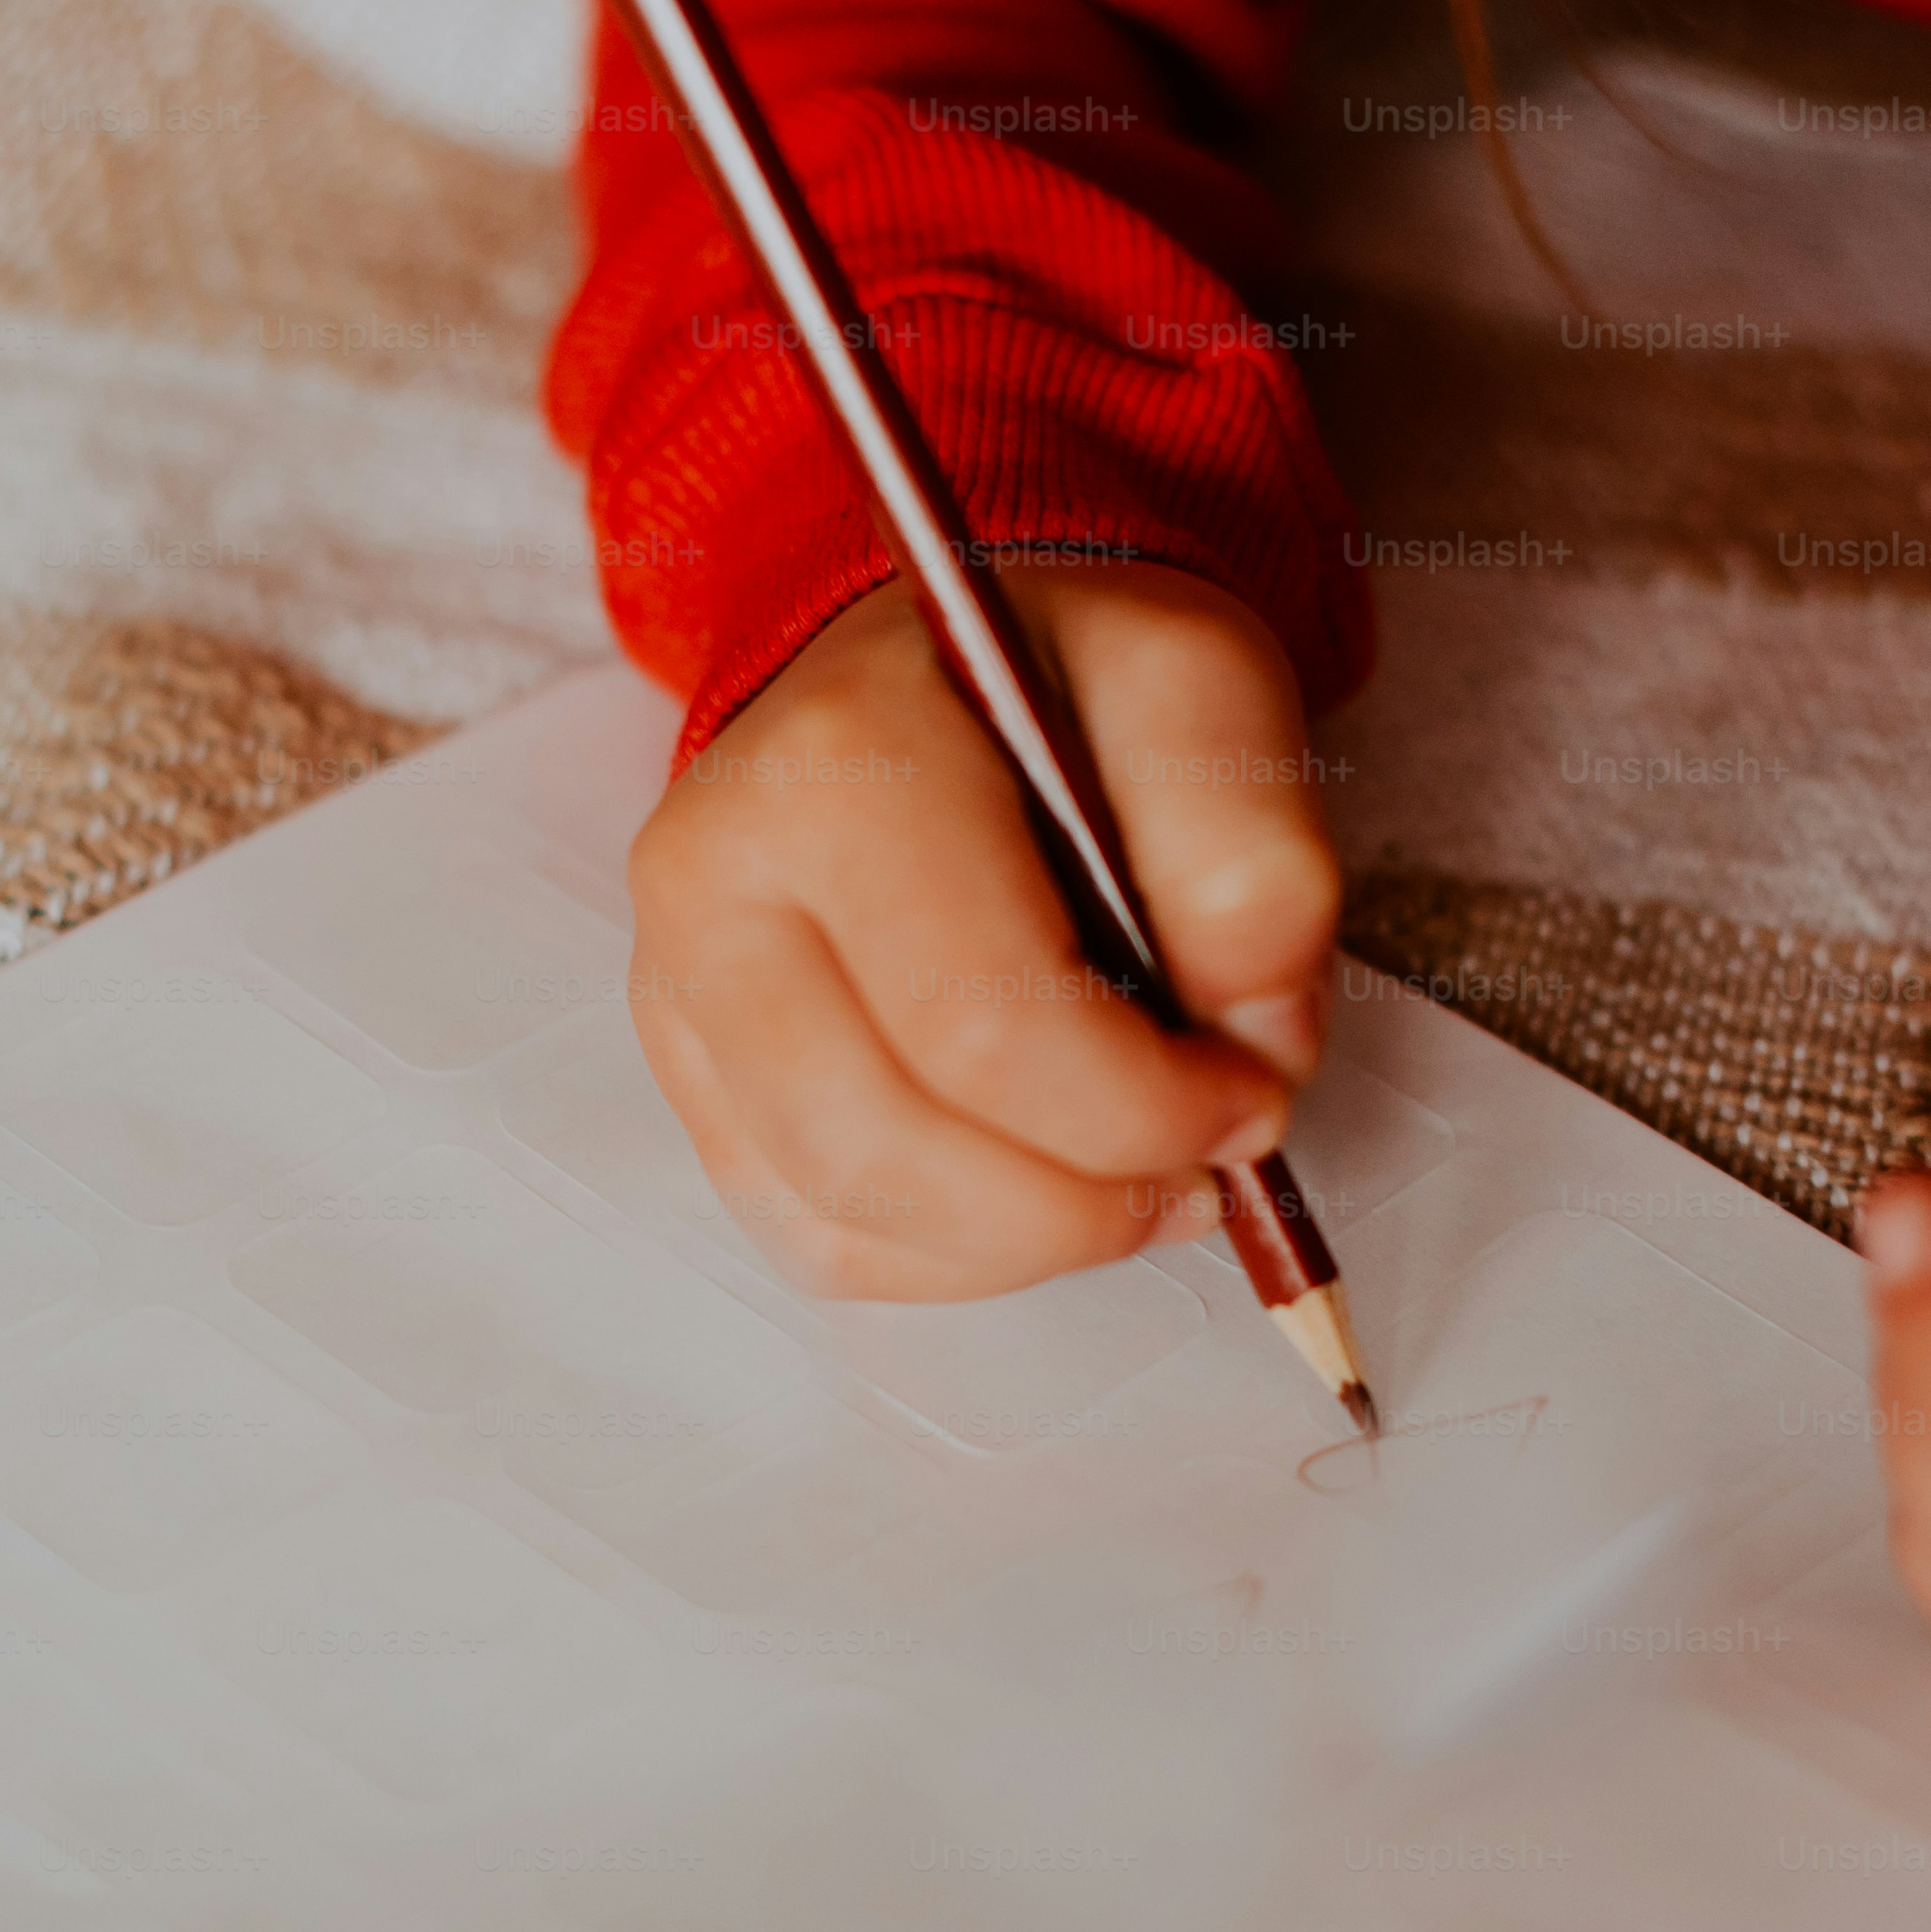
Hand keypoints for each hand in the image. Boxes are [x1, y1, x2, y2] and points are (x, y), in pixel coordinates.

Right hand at [625, 563, 1338, 1299]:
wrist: (931, 677)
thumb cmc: (1060, 690)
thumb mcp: (1200, 691)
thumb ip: (1252, 856)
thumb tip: (1252, 1044)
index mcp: (837, 767)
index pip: (983, 1026)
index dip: (1143, 1110)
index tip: (1249, 1102)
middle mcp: (715, 885)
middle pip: (894, 1148)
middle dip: (1085, 1202)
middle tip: (1199, 1168)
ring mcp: (678, 992)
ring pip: (843, 1220)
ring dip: (1023, 1243)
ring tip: (1128, 1180)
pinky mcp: (687, 1077)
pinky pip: (814, 1241)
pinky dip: (953, 1254)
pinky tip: (1034, 1184)